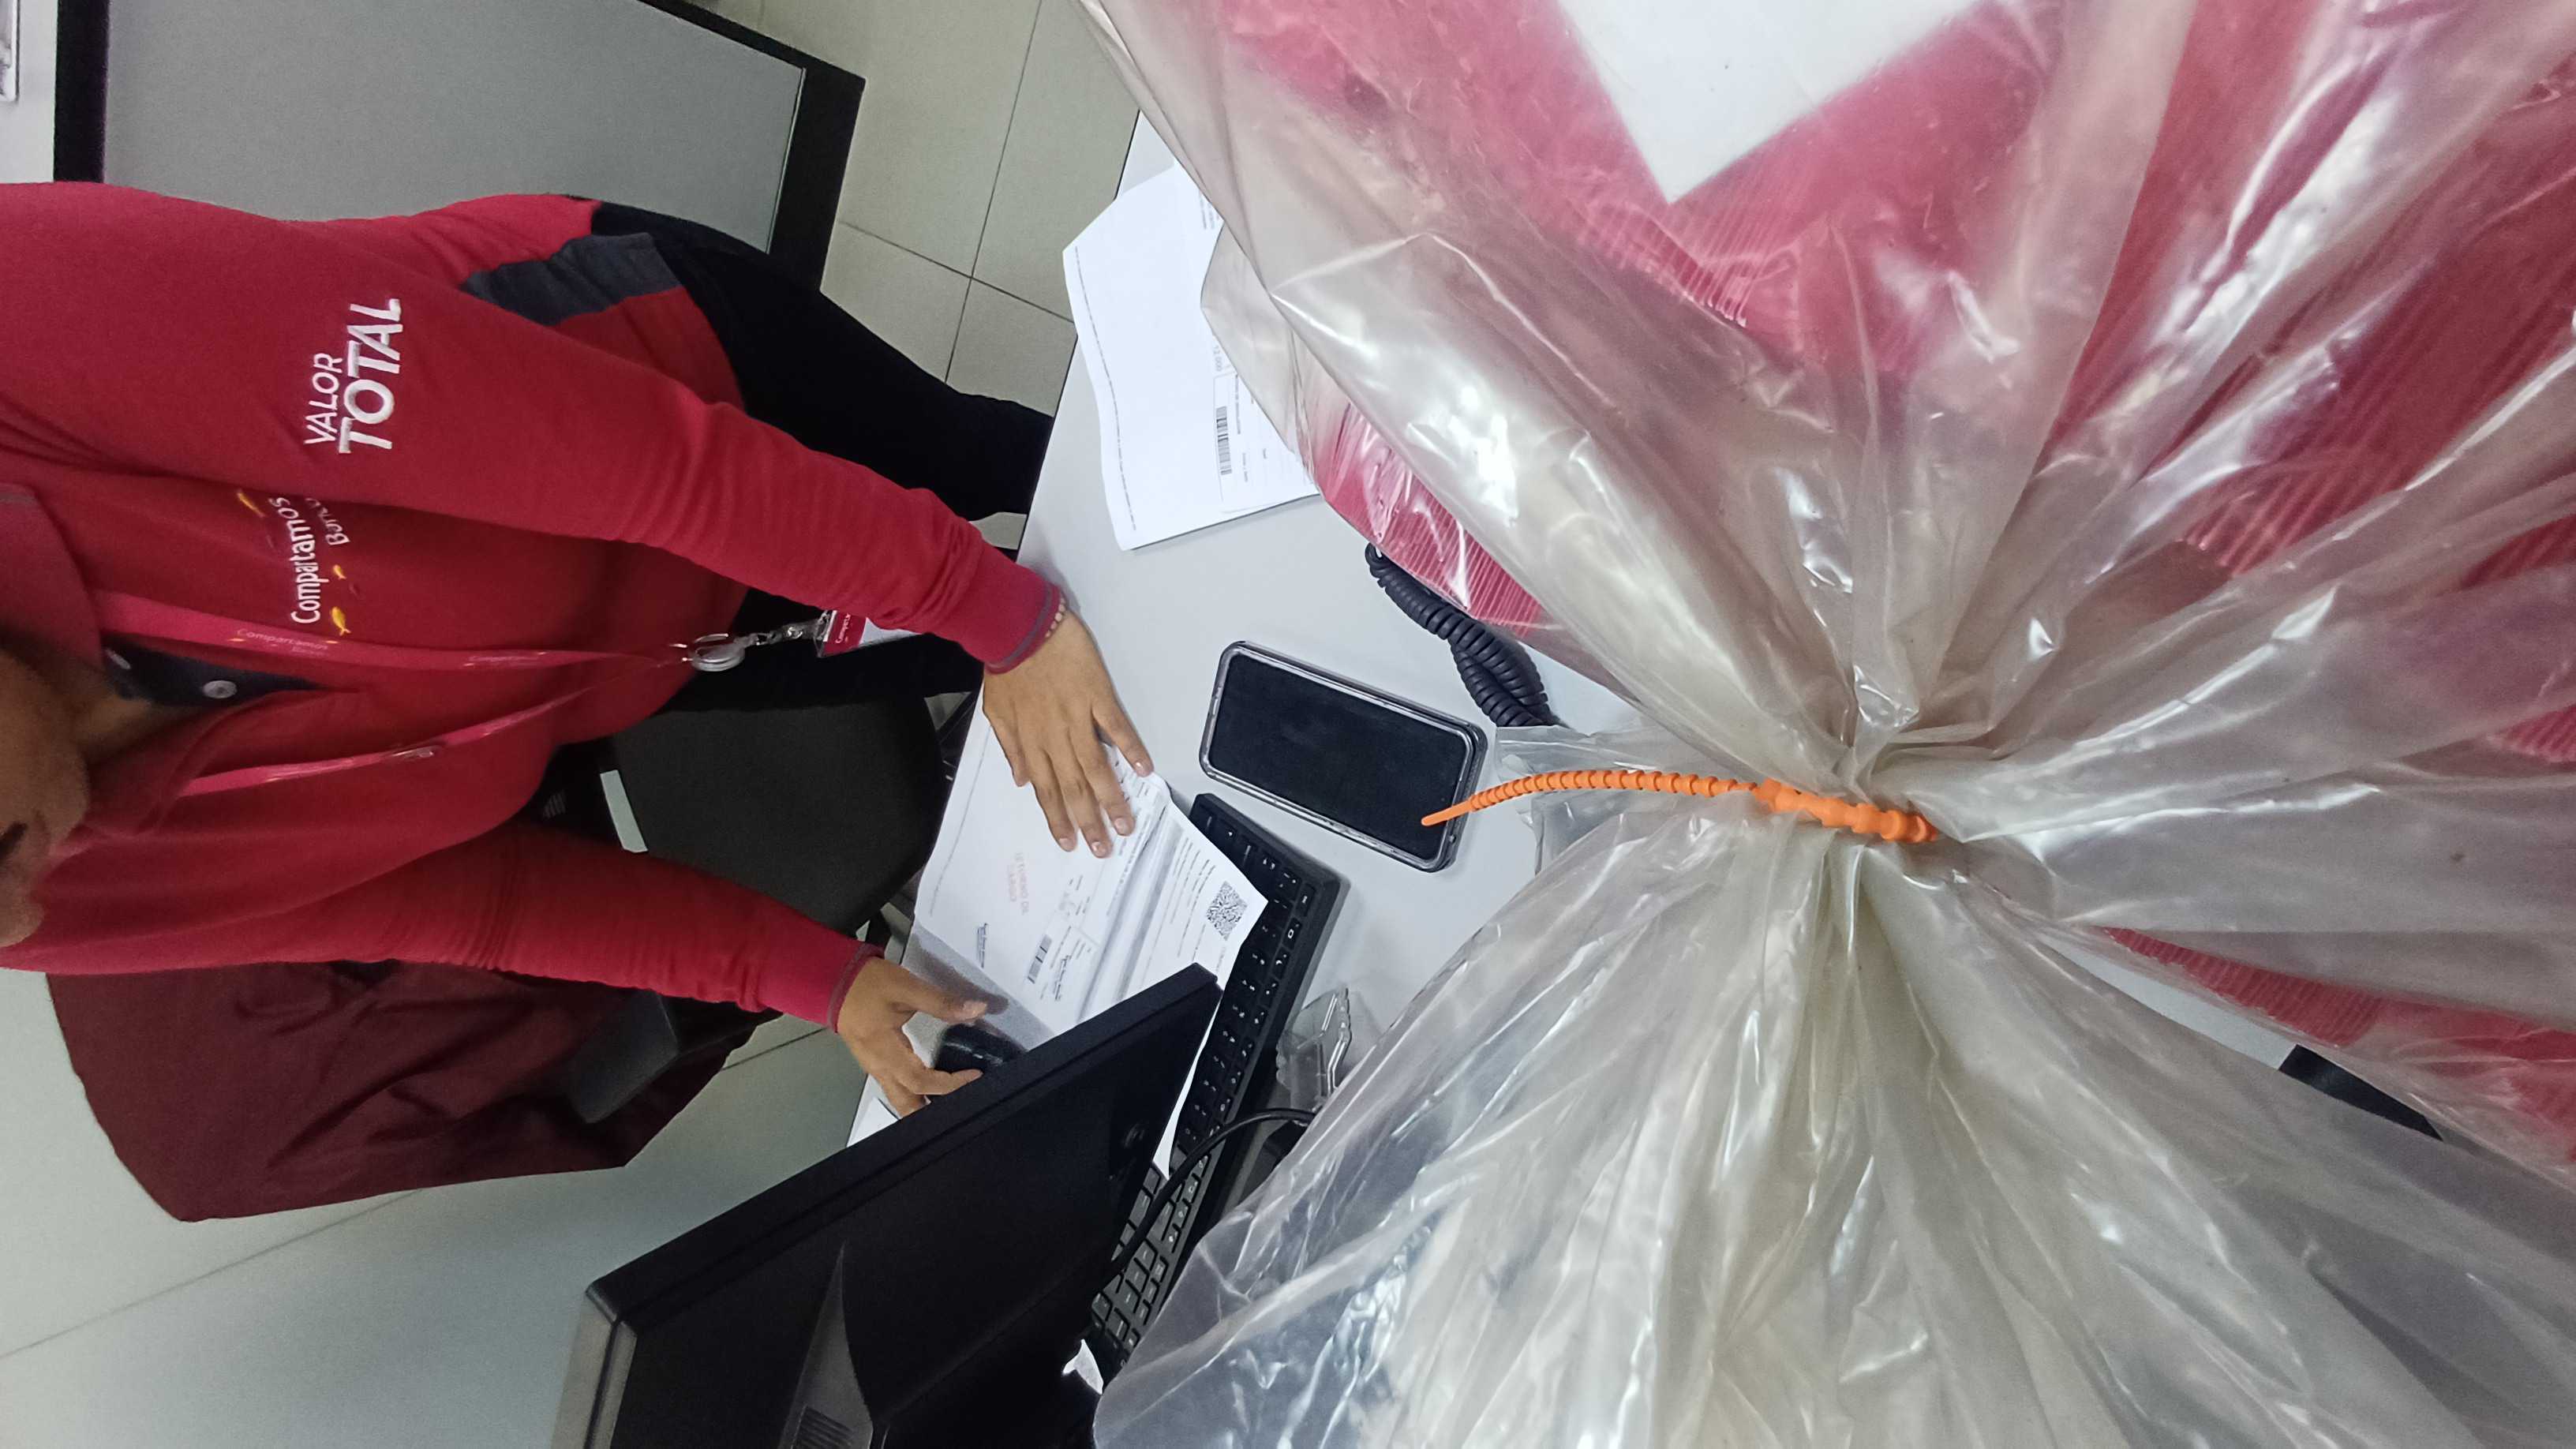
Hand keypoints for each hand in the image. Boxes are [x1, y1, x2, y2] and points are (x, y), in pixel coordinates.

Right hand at [835, 954, 988, 1114]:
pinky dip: (917, 1093)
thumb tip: (975, 1010)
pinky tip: (932, 1087)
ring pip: (901, 1100)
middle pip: (908, 1105)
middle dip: (934, 1111)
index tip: (973, 1077)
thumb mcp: (906, 987)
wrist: (834, 982)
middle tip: (962, 1103)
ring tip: (951, 1100)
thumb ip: (941, 1002)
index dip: (949, 1084)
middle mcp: (879, 1067)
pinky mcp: (876, 1063)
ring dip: (924, 1106)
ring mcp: (875, 1068)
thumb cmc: (866, 985)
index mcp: (885, 1052)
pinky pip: (897, 1088)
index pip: (921, 1081)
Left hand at [981, 609, 1152, 856]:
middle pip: (1074, 787)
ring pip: (1097, 767)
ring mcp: (1078, 717)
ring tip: (1127, 823)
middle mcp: (1054, 736)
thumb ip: (1011, 747)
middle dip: (1089, 821)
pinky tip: (1144, 770)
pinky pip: (1116, 728)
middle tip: (1105, 847)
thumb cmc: (1007, 666)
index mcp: (1031, 741)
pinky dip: (1131, 750)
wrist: (1017, 626)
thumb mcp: (997, 711)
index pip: (1046, 789)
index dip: (1058, 818)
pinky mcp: (1097, 696)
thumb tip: (1021, 779)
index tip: (1070, 842)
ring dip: (1113, 798)